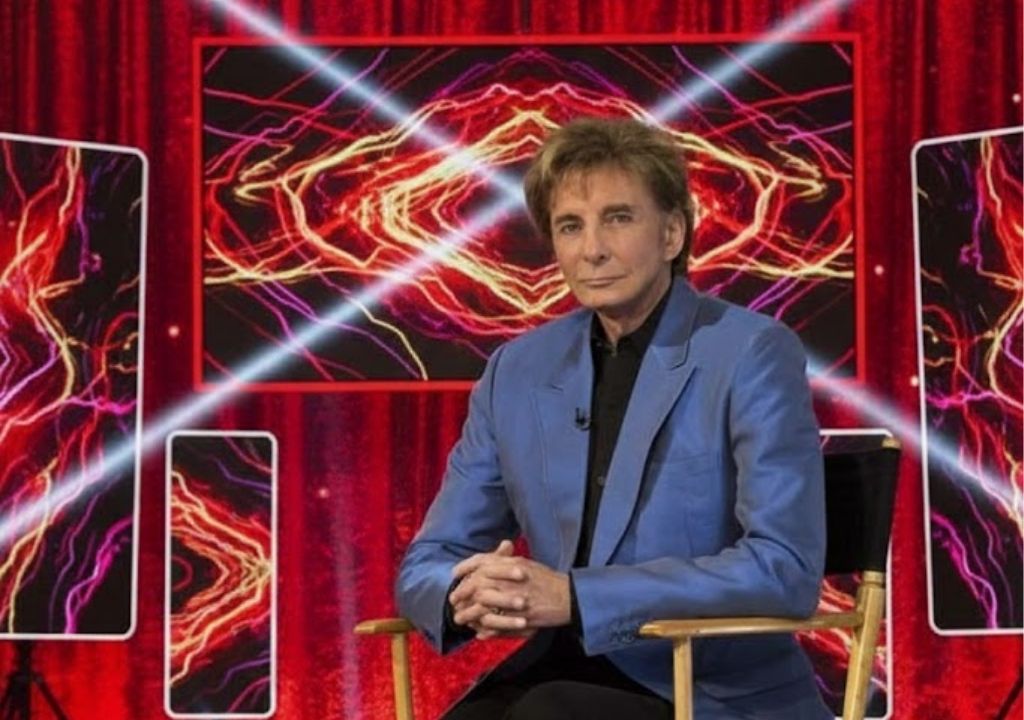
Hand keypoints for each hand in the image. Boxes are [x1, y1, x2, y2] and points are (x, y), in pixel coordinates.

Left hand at [450, 541, 570, 638]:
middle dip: (462, 592)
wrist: (569, 597)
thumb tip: (486, 560)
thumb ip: (504, 561)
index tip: (454, 574)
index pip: (482, 562)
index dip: (465, 568)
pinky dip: (486, 629)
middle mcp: (511, 579)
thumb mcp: (525, 563)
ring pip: (483, 607)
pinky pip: (497, 625)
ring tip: (461, 619)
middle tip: (453, 599)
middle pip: (477, 584)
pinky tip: (479, 632)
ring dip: (470, 614)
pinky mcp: (521, 618)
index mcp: (512, 564)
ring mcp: (516, 600)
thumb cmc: (546, 580)